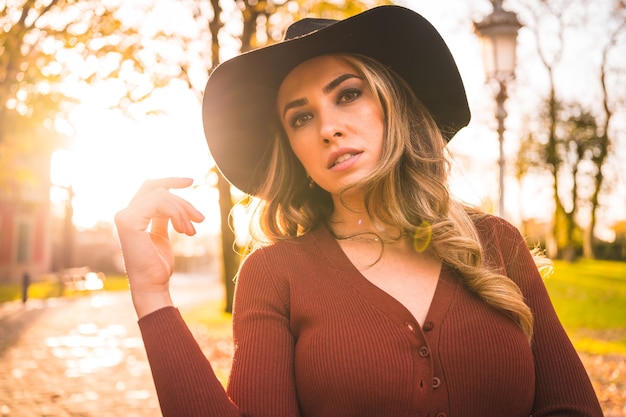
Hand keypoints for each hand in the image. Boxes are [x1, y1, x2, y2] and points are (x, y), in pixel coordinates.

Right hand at [114, 178, 204, 317]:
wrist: (153, 285)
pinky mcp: (129, 222)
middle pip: (157, 189)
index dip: (170, 181)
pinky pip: (159, 203)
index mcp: (132, 216)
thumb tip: (172, 203)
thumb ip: (162, 218)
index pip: (150, 188)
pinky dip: (176, 213)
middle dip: (183, 201)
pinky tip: (183, 230)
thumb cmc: (158, 265)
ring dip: (182, 211)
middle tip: (200, 219)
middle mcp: (124, 213)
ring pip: (161, 196)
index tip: (191, 181)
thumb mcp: (162, 235)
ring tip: (191, 231)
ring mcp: (124, 216)